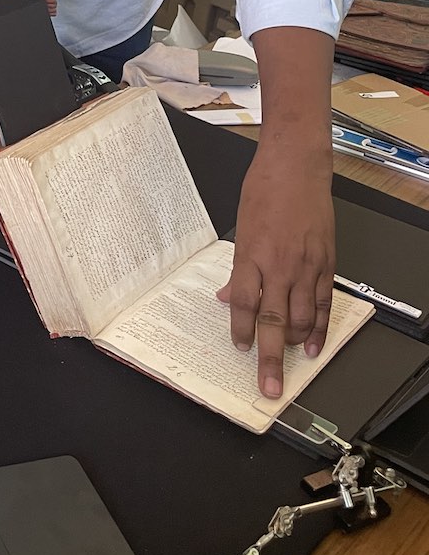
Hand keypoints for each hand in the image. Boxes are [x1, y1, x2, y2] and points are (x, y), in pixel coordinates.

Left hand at [217, 134, 334, 398]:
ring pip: (301, 319)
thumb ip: (237, 268)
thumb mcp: (240, 226)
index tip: (238, 348)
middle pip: (272, 322)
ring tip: (287, 364)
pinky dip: (320, 328)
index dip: (240, 331)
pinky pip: (324, 304)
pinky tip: (314, 346)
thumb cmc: (264, 190)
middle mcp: (278, 266)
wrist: (296, 167)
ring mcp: (305, 266)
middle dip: (268, 359)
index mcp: (250, 256)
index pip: (244, 305)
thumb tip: (228, 297)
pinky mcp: (326, 263)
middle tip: (268, 387)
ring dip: (293, 346)